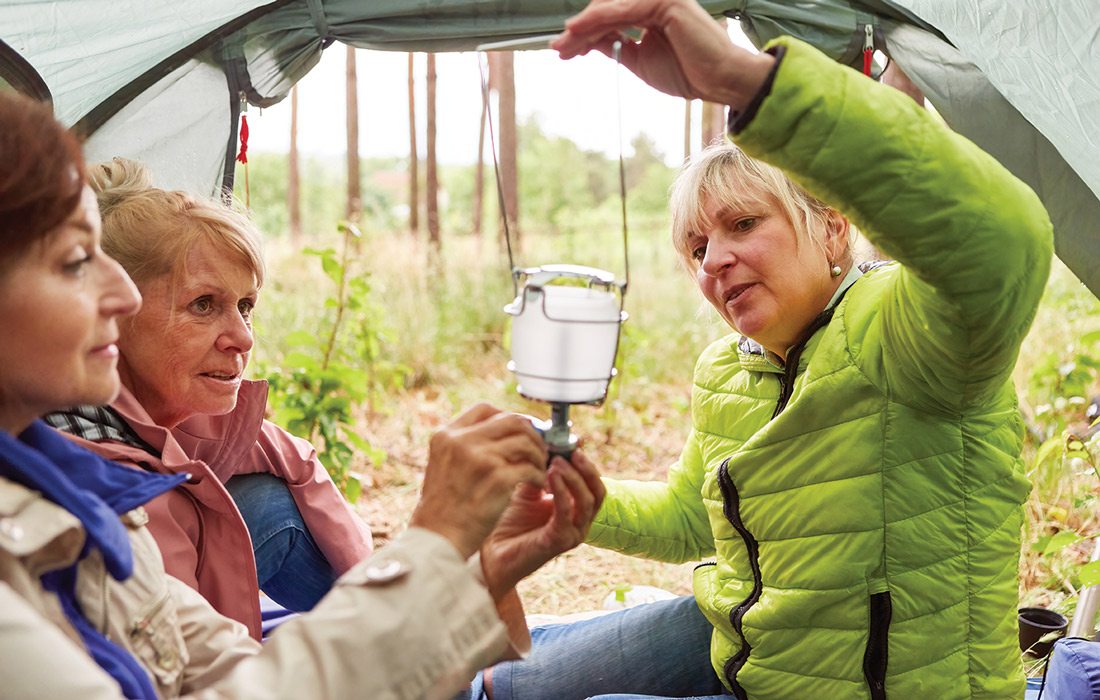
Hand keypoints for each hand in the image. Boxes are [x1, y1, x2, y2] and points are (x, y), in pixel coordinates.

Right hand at [409, 404, 547, 558]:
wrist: (437, 539)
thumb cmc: (444, 508)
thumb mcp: (444, 466)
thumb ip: (466, 447)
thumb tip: (506, 434)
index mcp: (446, 435)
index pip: (485, 410)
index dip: (509, 416)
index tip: (522, 431)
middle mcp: (462, 441)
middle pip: (511, 421)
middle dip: (532, 434)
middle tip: (541, 450)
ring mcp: (480, 458)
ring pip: (525, 442)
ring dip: (539, 456)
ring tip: (540, 470)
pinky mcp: (497, 479)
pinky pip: (530, 468)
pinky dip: (539, 476)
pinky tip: (537, 485)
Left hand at [479, 449, 605, 598]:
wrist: (489, 552)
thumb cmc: (507, 521)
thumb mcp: (527, 488)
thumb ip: (540, 469)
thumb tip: (548, 440)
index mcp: (574, 509)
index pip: (593, 483)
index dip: (585, 462)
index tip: (572, 443)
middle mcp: (578, 522)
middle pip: (598, 491)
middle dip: (587, 468)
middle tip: (571, 451)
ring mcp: (572, 533)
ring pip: (587, 501)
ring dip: (574, 477)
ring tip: (557, 461)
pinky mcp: (559, 541)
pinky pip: (567, 512)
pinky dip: (562, 491)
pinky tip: (550, 475)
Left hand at [550, 0, 774, 109]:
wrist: (717, 80)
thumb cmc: (687, 72)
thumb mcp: (639, 60)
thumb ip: (616, 46)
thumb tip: (589, 42)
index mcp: (650, 11)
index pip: (610, 17)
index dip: (584, 34)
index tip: (564, 51)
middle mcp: (653, 0)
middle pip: (605, 10)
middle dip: (579, 31)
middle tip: (558, 49)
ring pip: (609, 9)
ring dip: (583, 28)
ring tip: (564, 45)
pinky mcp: (663, 2)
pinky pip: (622, 11)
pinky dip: (597, 20)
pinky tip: (578, 30)